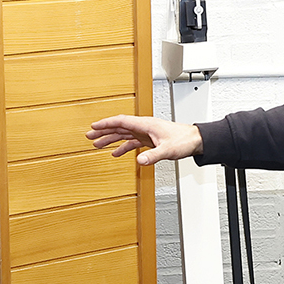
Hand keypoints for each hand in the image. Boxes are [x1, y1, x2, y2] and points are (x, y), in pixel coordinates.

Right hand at [85, 115, 202, 166]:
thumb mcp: (168, 150)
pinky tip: (115, 153)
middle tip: (89, 136)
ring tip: (96, 144)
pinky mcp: (149, 140)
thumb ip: (153, 156)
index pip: (121, 121)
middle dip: (103, 131)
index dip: (106, 123)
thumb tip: (139, 161)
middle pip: (119, 127)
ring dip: (110, 139)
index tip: (94, 126)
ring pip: (123, 134)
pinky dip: (122, 147)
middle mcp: (143, 127)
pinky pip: (131, 142)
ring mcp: (145, 133)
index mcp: (145, 124)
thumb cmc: (184, 140)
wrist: (195, 140)